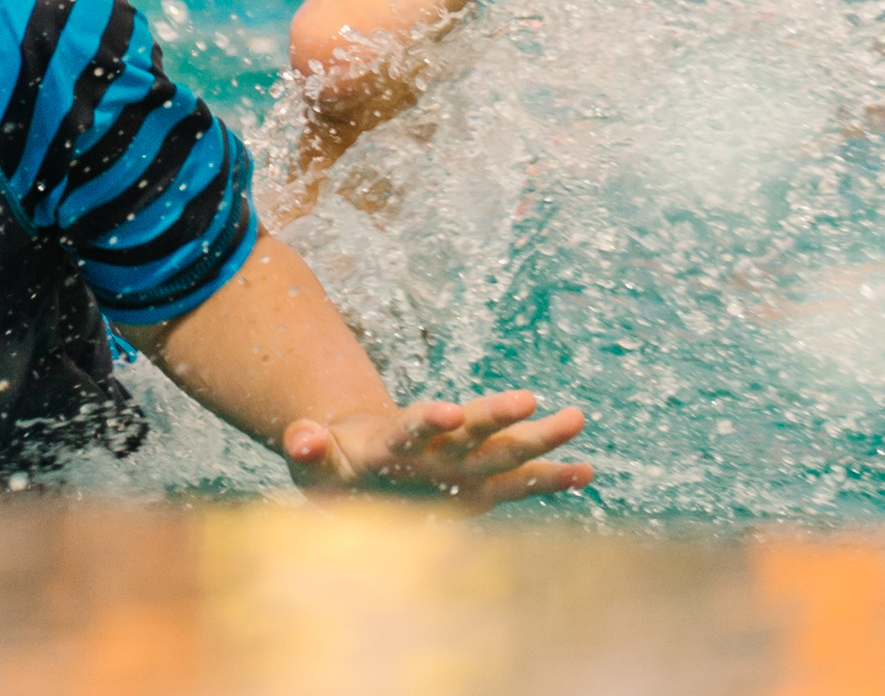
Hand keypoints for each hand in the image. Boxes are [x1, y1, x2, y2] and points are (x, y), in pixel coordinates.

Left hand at [282, 391, 595, 510]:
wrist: (360, 462)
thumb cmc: (336, 464)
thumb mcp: (312, 460)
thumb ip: (307, 447)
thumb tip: (299, 437)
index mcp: (394, 443)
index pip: (412, 429)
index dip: (428, 421)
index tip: (449, 410)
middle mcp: (436, 447)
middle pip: (469, 429)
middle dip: (497, 416)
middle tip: (530, 399)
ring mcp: (460, 462)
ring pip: (500, 447)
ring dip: (535, 436)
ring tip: (576, 417)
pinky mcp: (476, 485)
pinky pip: (516, 483)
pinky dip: (548, 479)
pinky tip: (585, 472)